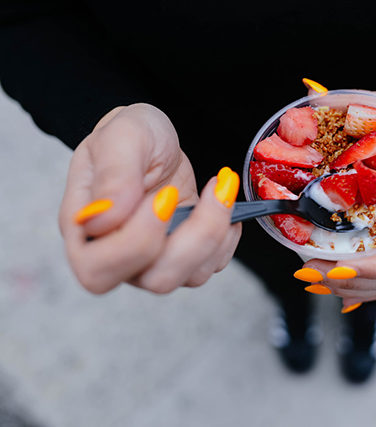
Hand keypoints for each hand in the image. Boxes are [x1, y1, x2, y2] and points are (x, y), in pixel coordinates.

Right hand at [58, 103, 241, 293]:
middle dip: (193, 239)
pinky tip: (224, 202)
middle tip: (208, 191)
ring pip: (190, 276)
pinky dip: (227, 237)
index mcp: (83, 230)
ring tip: (221, 189)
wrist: (153, 139)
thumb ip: (113, 175)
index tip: (166, 194)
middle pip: (155, 280)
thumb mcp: (121, 137)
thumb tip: (104, 218)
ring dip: (215, 233)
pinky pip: (211, 265)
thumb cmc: (129, 137)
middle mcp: (116, 255)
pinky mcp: (184, 256)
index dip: (137, 240)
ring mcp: (153, 259)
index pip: (98, 268)